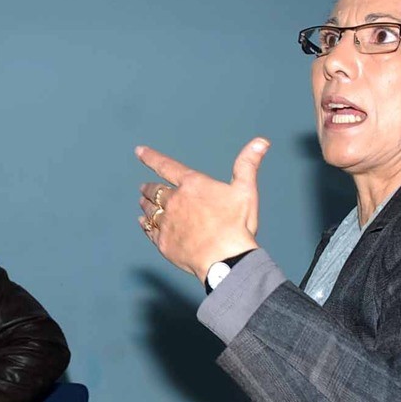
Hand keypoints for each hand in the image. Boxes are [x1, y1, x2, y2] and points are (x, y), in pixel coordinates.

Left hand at [136, 137, 269, 282]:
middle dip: (149, 188)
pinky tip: (143, 223)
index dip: (151, 157)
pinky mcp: (164, 243)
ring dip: (146, 204)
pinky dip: (145, 224)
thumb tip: (261, 141)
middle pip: (155, 191)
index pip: (166, 166)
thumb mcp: (245, 190)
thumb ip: (248, 164)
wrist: (224, 259)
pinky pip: (149, 230)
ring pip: (150, 210)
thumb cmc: (236, 225)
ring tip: (142, 203)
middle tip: (144, 188)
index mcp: (192, 185)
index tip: (139, 151)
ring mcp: (167, 223)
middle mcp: (175, 201)